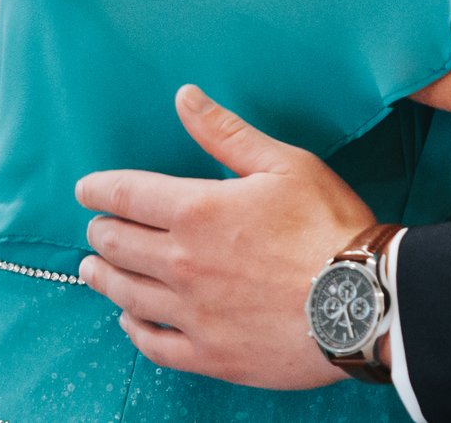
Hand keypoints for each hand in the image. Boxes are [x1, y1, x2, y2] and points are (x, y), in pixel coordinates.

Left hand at [75, 86, 376, 388]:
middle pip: (118, 245)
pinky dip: (132, 330)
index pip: (127, 195)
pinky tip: (128, 320)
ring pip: (126, 294)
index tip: (86, 189)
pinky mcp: (210, 354)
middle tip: (95, 227)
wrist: (364, 300)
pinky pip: (153, 345)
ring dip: (103, 278)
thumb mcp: (284, 163)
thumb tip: (185, 97)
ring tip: (92, 269)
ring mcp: (192, 314)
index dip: (100, 189)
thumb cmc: (329, 226)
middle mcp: (183, 263)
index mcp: (197, 211)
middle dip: (100, 231)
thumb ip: (226, 133)